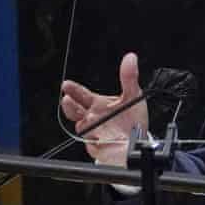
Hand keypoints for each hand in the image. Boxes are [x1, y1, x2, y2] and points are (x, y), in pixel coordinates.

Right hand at [60, 52, 148, 166]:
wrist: (137, 141)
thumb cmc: (132, 118)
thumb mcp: (133, 95)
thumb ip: (129, 77)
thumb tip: (131, 58)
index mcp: (97, 104)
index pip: (81, 95)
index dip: (73, 90)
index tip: (66, 85)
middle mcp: (92, 118)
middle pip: (74, 112)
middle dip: (70, 106)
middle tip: (68, 100)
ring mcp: (94, 133)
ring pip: (82, 128)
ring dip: (84, 123)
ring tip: (89, 118)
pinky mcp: (97, 147)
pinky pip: (93, 143)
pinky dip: (96, 139)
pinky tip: (102, 137)